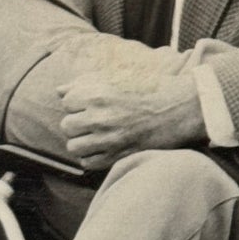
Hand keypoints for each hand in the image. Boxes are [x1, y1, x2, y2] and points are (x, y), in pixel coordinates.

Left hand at [57, 69, 205, 170]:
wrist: (178, 110)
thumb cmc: (149, 90)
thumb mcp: (117, 76)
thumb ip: (84, 82)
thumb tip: (60, 91)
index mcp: (98, 94)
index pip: (67, 102)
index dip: (78, 102)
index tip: (92, 103)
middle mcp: (100, 117)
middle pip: (66, 125)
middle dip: (78, 123)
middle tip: (94, 121)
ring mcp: (109, 139)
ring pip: (74, 146)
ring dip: (82, 141)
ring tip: (96, 136)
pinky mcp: (118, 155)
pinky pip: (88, 163)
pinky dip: (91, 156)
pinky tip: (103, 147)